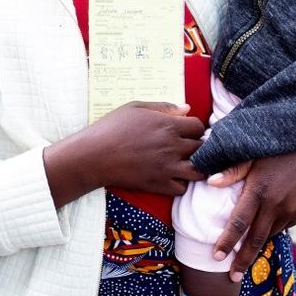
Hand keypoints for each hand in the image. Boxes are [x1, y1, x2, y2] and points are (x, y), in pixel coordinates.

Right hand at [43, 101, 203, 207]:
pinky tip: (172, 176)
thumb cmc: (111, 128)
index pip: (199, 127)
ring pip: (198, 171)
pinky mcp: (158, 184)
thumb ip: (164, 107)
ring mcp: (167, 168)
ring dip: (195, 166)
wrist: (93, 156)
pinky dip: (180, 183)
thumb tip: (187, 109)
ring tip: (185, 163)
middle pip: (202, 148)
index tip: (187, 130)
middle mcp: (172, 147)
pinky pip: (182, 188)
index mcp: (168, 125)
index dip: (195, 128)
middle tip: (187, 147)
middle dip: (198, 146)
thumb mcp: (135, 107)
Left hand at [213, 141, 295, 280]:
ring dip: (257, 245)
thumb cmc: (281, 148)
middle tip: (232, 277)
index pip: (238, 223)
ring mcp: (291, 211)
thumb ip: (233, 170)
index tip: (216, 257)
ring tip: (246, 255)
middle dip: (242, 261)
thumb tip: (210, 182)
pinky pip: (283, 226)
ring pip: (270, 234)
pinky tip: (266, 228)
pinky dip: (273, 230)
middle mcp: (275, 205)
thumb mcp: (255, 154)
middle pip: (255, 240)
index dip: (226, 242)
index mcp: (259, 191)